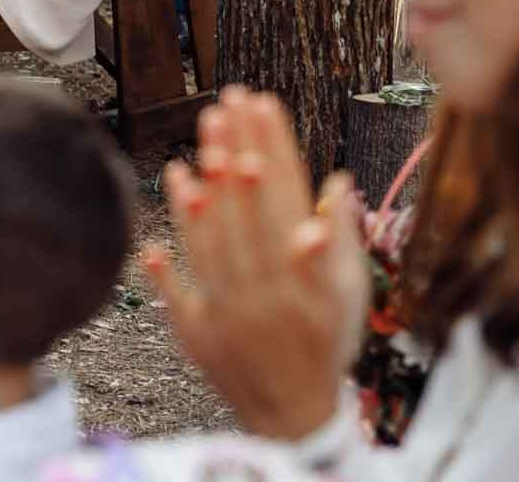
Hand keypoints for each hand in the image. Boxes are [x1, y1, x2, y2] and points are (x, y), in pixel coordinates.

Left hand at [141, 89, 365, 441]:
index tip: (262, 104)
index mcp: (308, 274)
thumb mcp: (350, 295)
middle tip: (224, 104)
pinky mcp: (201, 331)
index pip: (289, 195)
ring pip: (215, 241)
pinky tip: (167, 209)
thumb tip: (338, 181)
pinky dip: (172, 251)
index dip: (274, 147)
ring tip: (197, 142)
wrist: (295, 414)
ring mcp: (234, 310)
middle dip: (236, 152)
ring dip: (205, 192)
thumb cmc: (327, 345)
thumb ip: (345, 238)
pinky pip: (181, 287)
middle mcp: (270, 288)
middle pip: (249, 209)